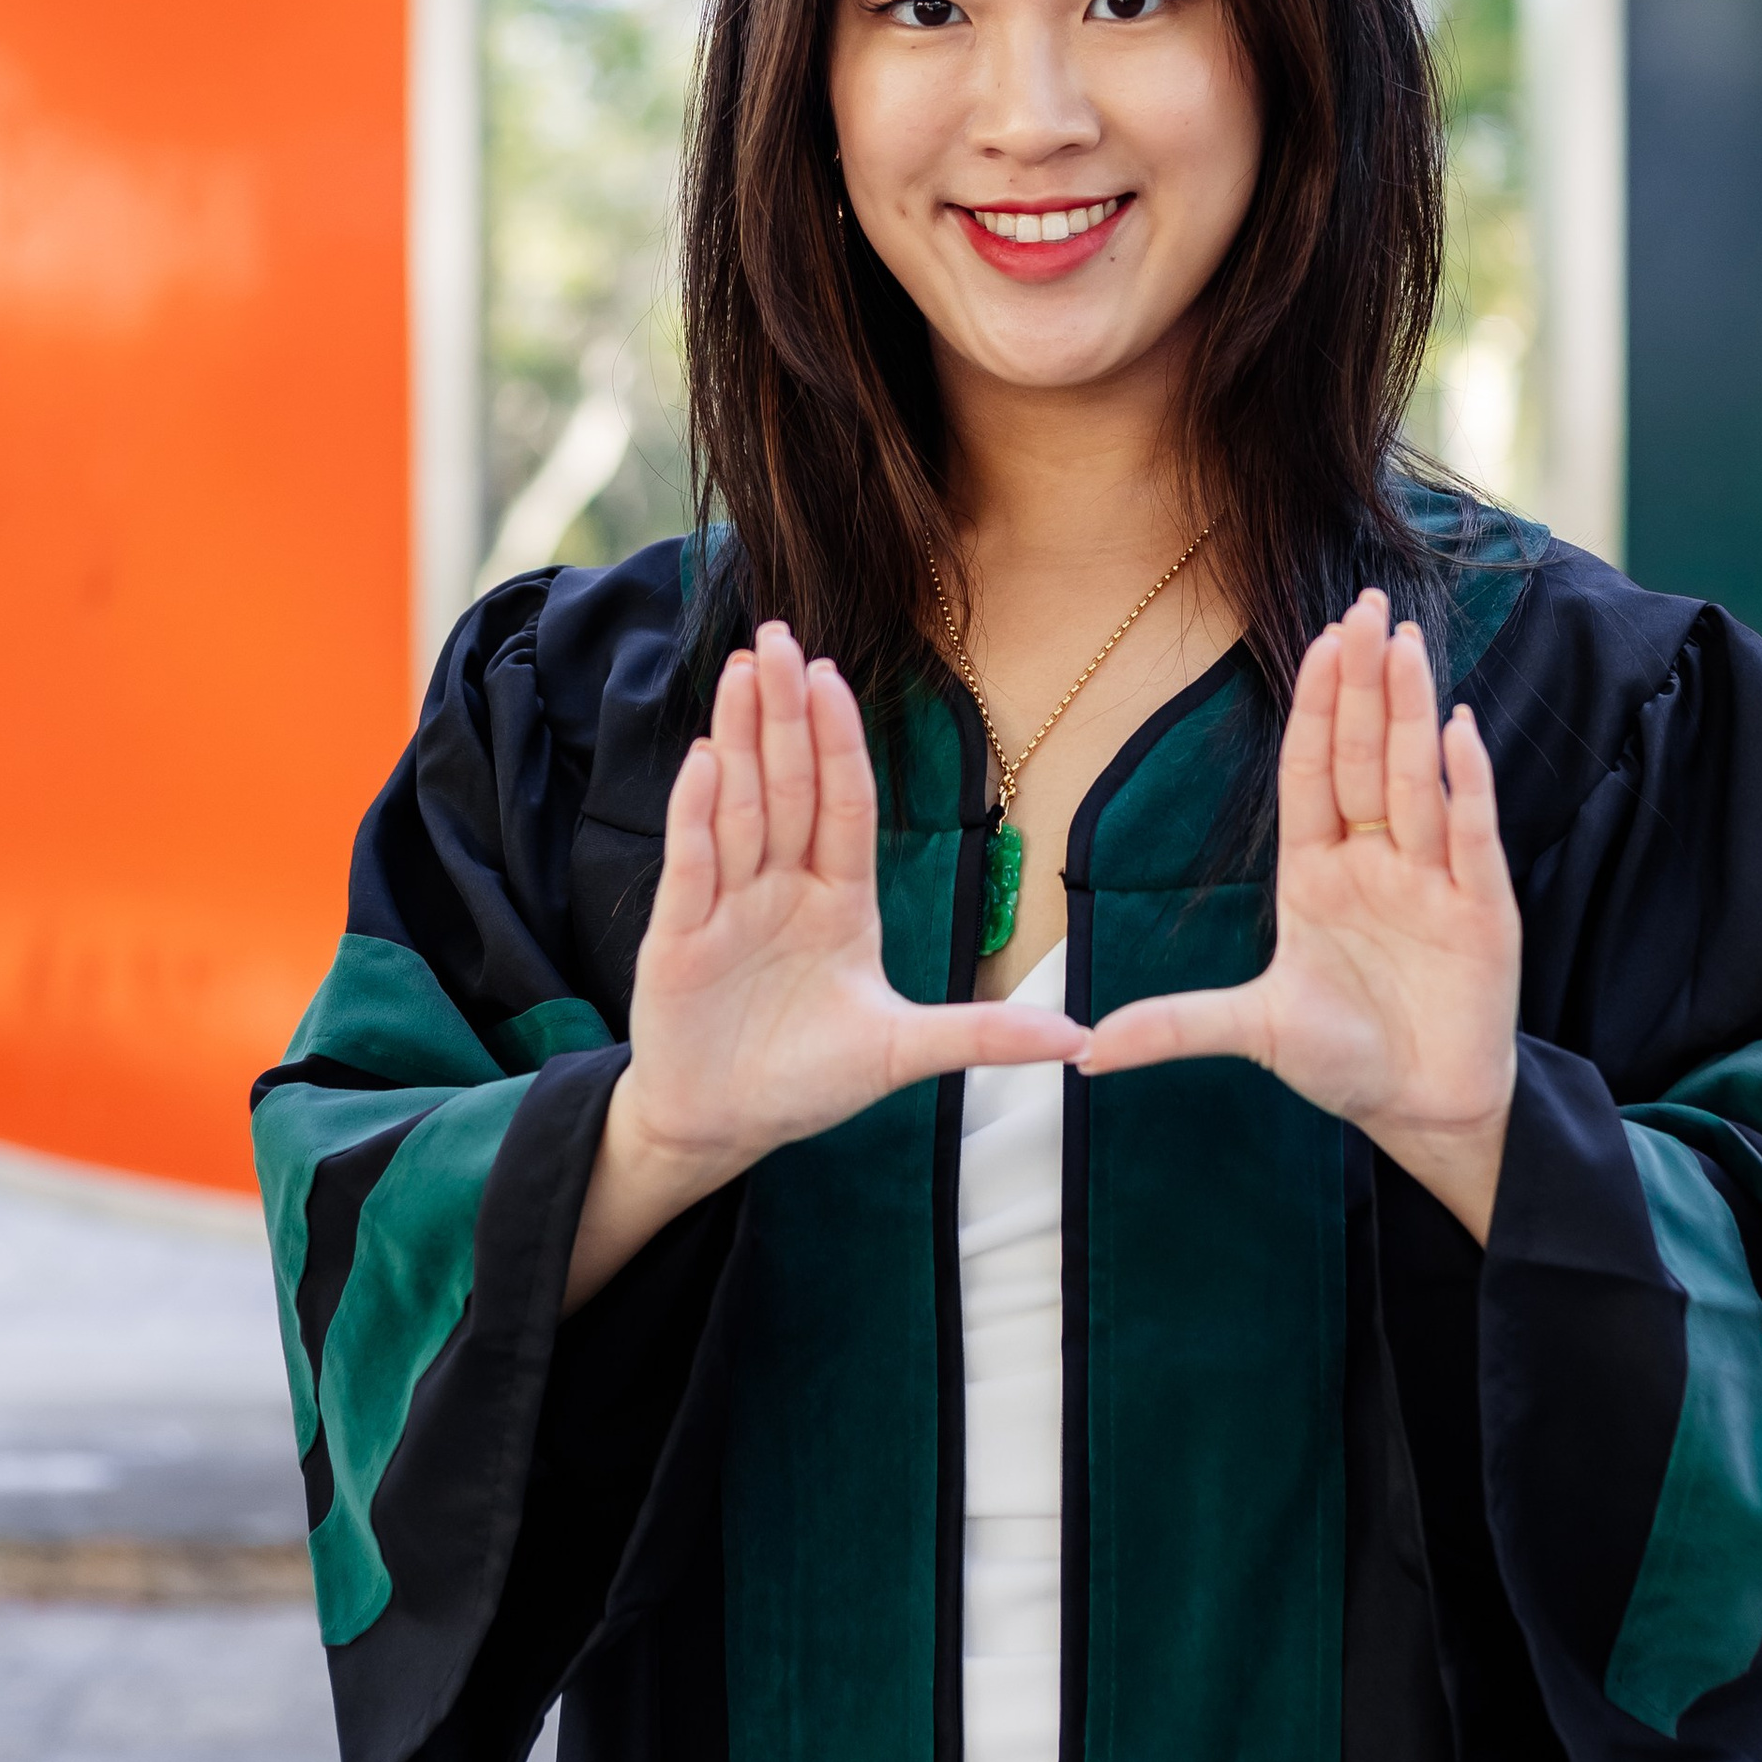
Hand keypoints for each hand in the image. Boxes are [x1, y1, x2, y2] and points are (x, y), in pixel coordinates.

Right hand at [565, 622, 1081, 1309]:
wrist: (723, 1125)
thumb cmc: (808, 1079)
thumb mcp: (905, 1054)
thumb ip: (985, 1037)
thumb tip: (1082, 1039)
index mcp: (837, 900)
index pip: (842, 803)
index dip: (838, 740)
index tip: (831, 676)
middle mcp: (780, 889)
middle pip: (787, 785)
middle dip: (782, 712)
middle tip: (779, 635)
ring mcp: (727, 908)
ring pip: (738, 809)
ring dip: (738, 739)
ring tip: (741, 670)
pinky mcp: (679, 940)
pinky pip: (691, 866)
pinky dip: (696, 815)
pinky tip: (704, 760)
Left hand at [1078, 589, 1518, 1241]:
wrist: (1420, 1110)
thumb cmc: (1343, 1059)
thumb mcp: (1252, 1033)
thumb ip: (1176, 1027)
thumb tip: (1084, 1052)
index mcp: (1318, 873)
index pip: (1314, 772)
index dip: (1317, 707)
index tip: (1320, 641)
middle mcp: (1377, 863)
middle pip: (1367, 757)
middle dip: (1365, 683)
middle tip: (1364, 605)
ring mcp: (1432, 882)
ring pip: (1418, 781)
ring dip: (1412, 713)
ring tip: (1404, 642)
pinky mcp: (1484, 914)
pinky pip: (1474, 836)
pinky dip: (1470, 786)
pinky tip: (1460, 731)